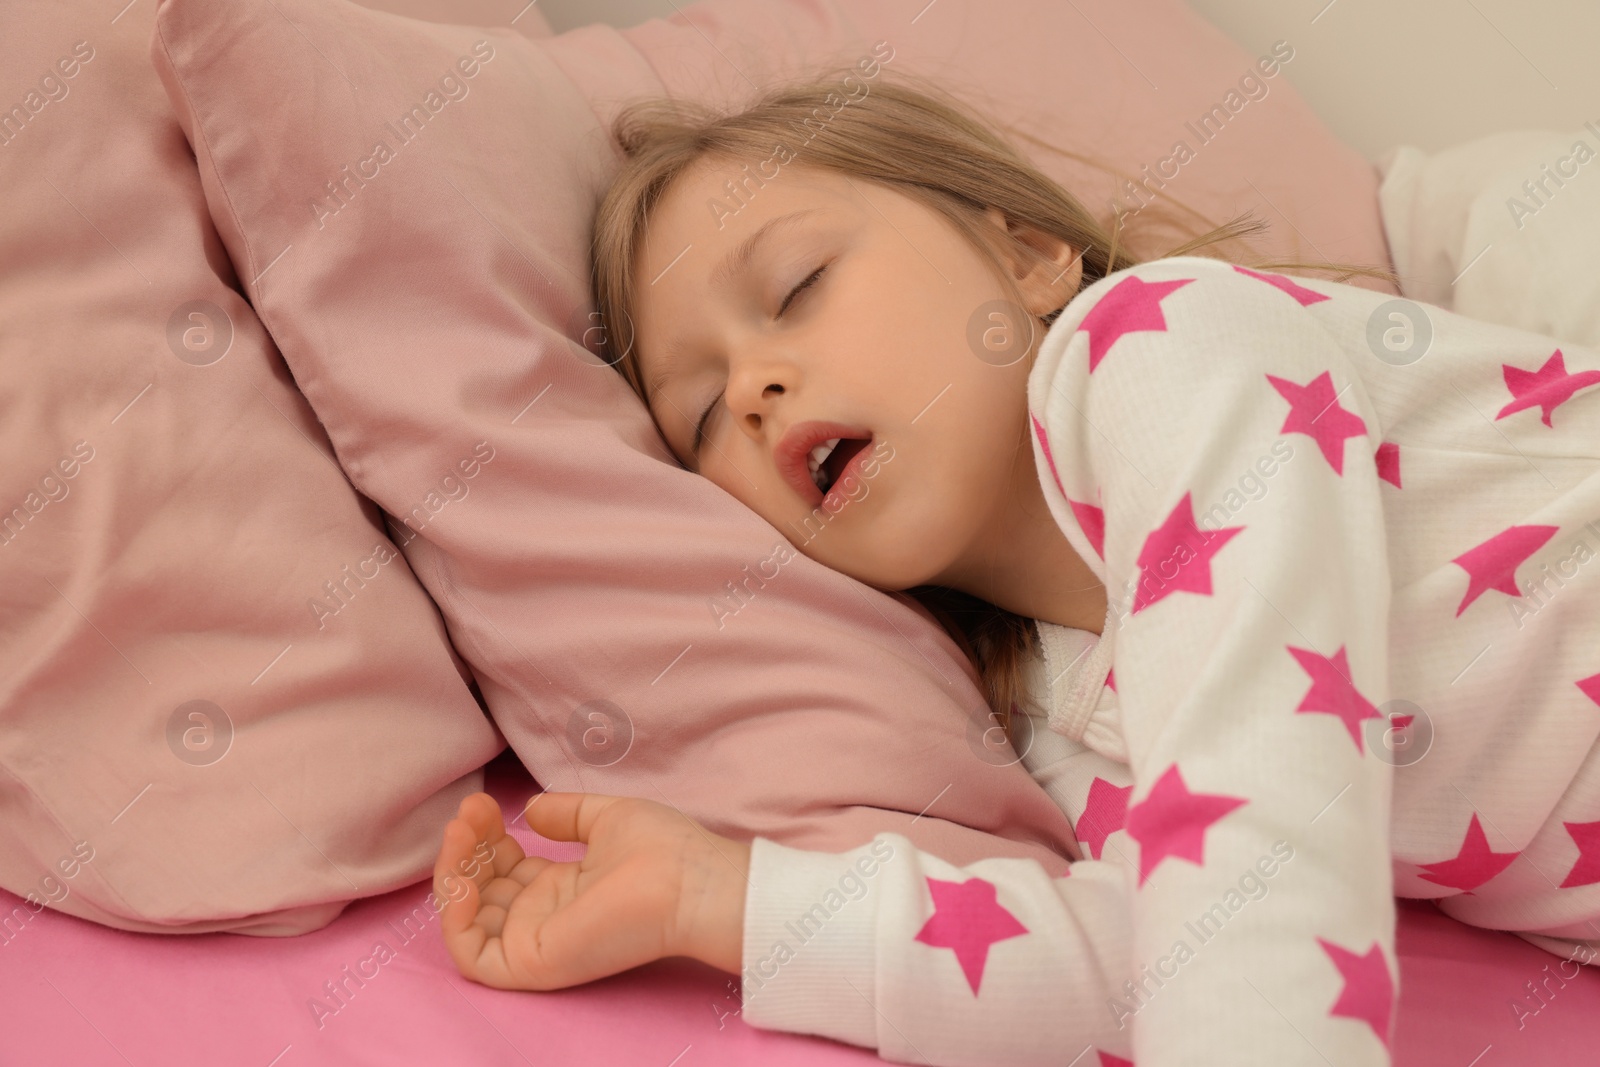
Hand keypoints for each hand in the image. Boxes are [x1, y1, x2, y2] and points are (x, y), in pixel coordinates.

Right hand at [433, 790, 751, 989]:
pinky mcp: (532, 963)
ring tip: (461, 830)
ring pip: (468, 919)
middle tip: (472, 809)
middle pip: (481, 888)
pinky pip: (472, 955)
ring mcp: (535, 941)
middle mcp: (543, 916)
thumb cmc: (663, 851)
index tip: (484, 801)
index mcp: (561, 887)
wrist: (690, 882)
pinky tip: (465, 876)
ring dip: (453, 873)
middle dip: (466, 846)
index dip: (485, 835)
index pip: (503, 868)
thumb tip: (531, 810)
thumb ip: (566, 815)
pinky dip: (456, 918)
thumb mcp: (605, 819)